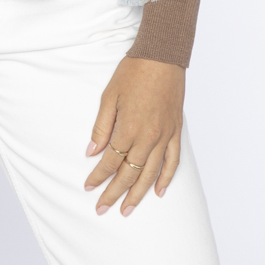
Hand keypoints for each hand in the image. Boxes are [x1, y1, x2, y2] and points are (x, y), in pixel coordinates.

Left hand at [84, 56, 184, 215]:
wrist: (162, 55)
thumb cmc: (133, 72)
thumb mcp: (109, 95)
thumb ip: (101, 126)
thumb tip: (92, 152)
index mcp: (129, 128)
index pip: (111, 161)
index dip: (98, 176)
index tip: (88, 187)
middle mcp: (148, 137)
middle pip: (129, 173)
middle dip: (114, 193)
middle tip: (102, 208)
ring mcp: (164, 136)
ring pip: (151, 174)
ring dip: (138, 194)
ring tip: (127, 209)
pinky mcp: (176, 131)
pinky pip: (173, 162)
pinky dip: (166, 179)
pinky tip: (158, 191)